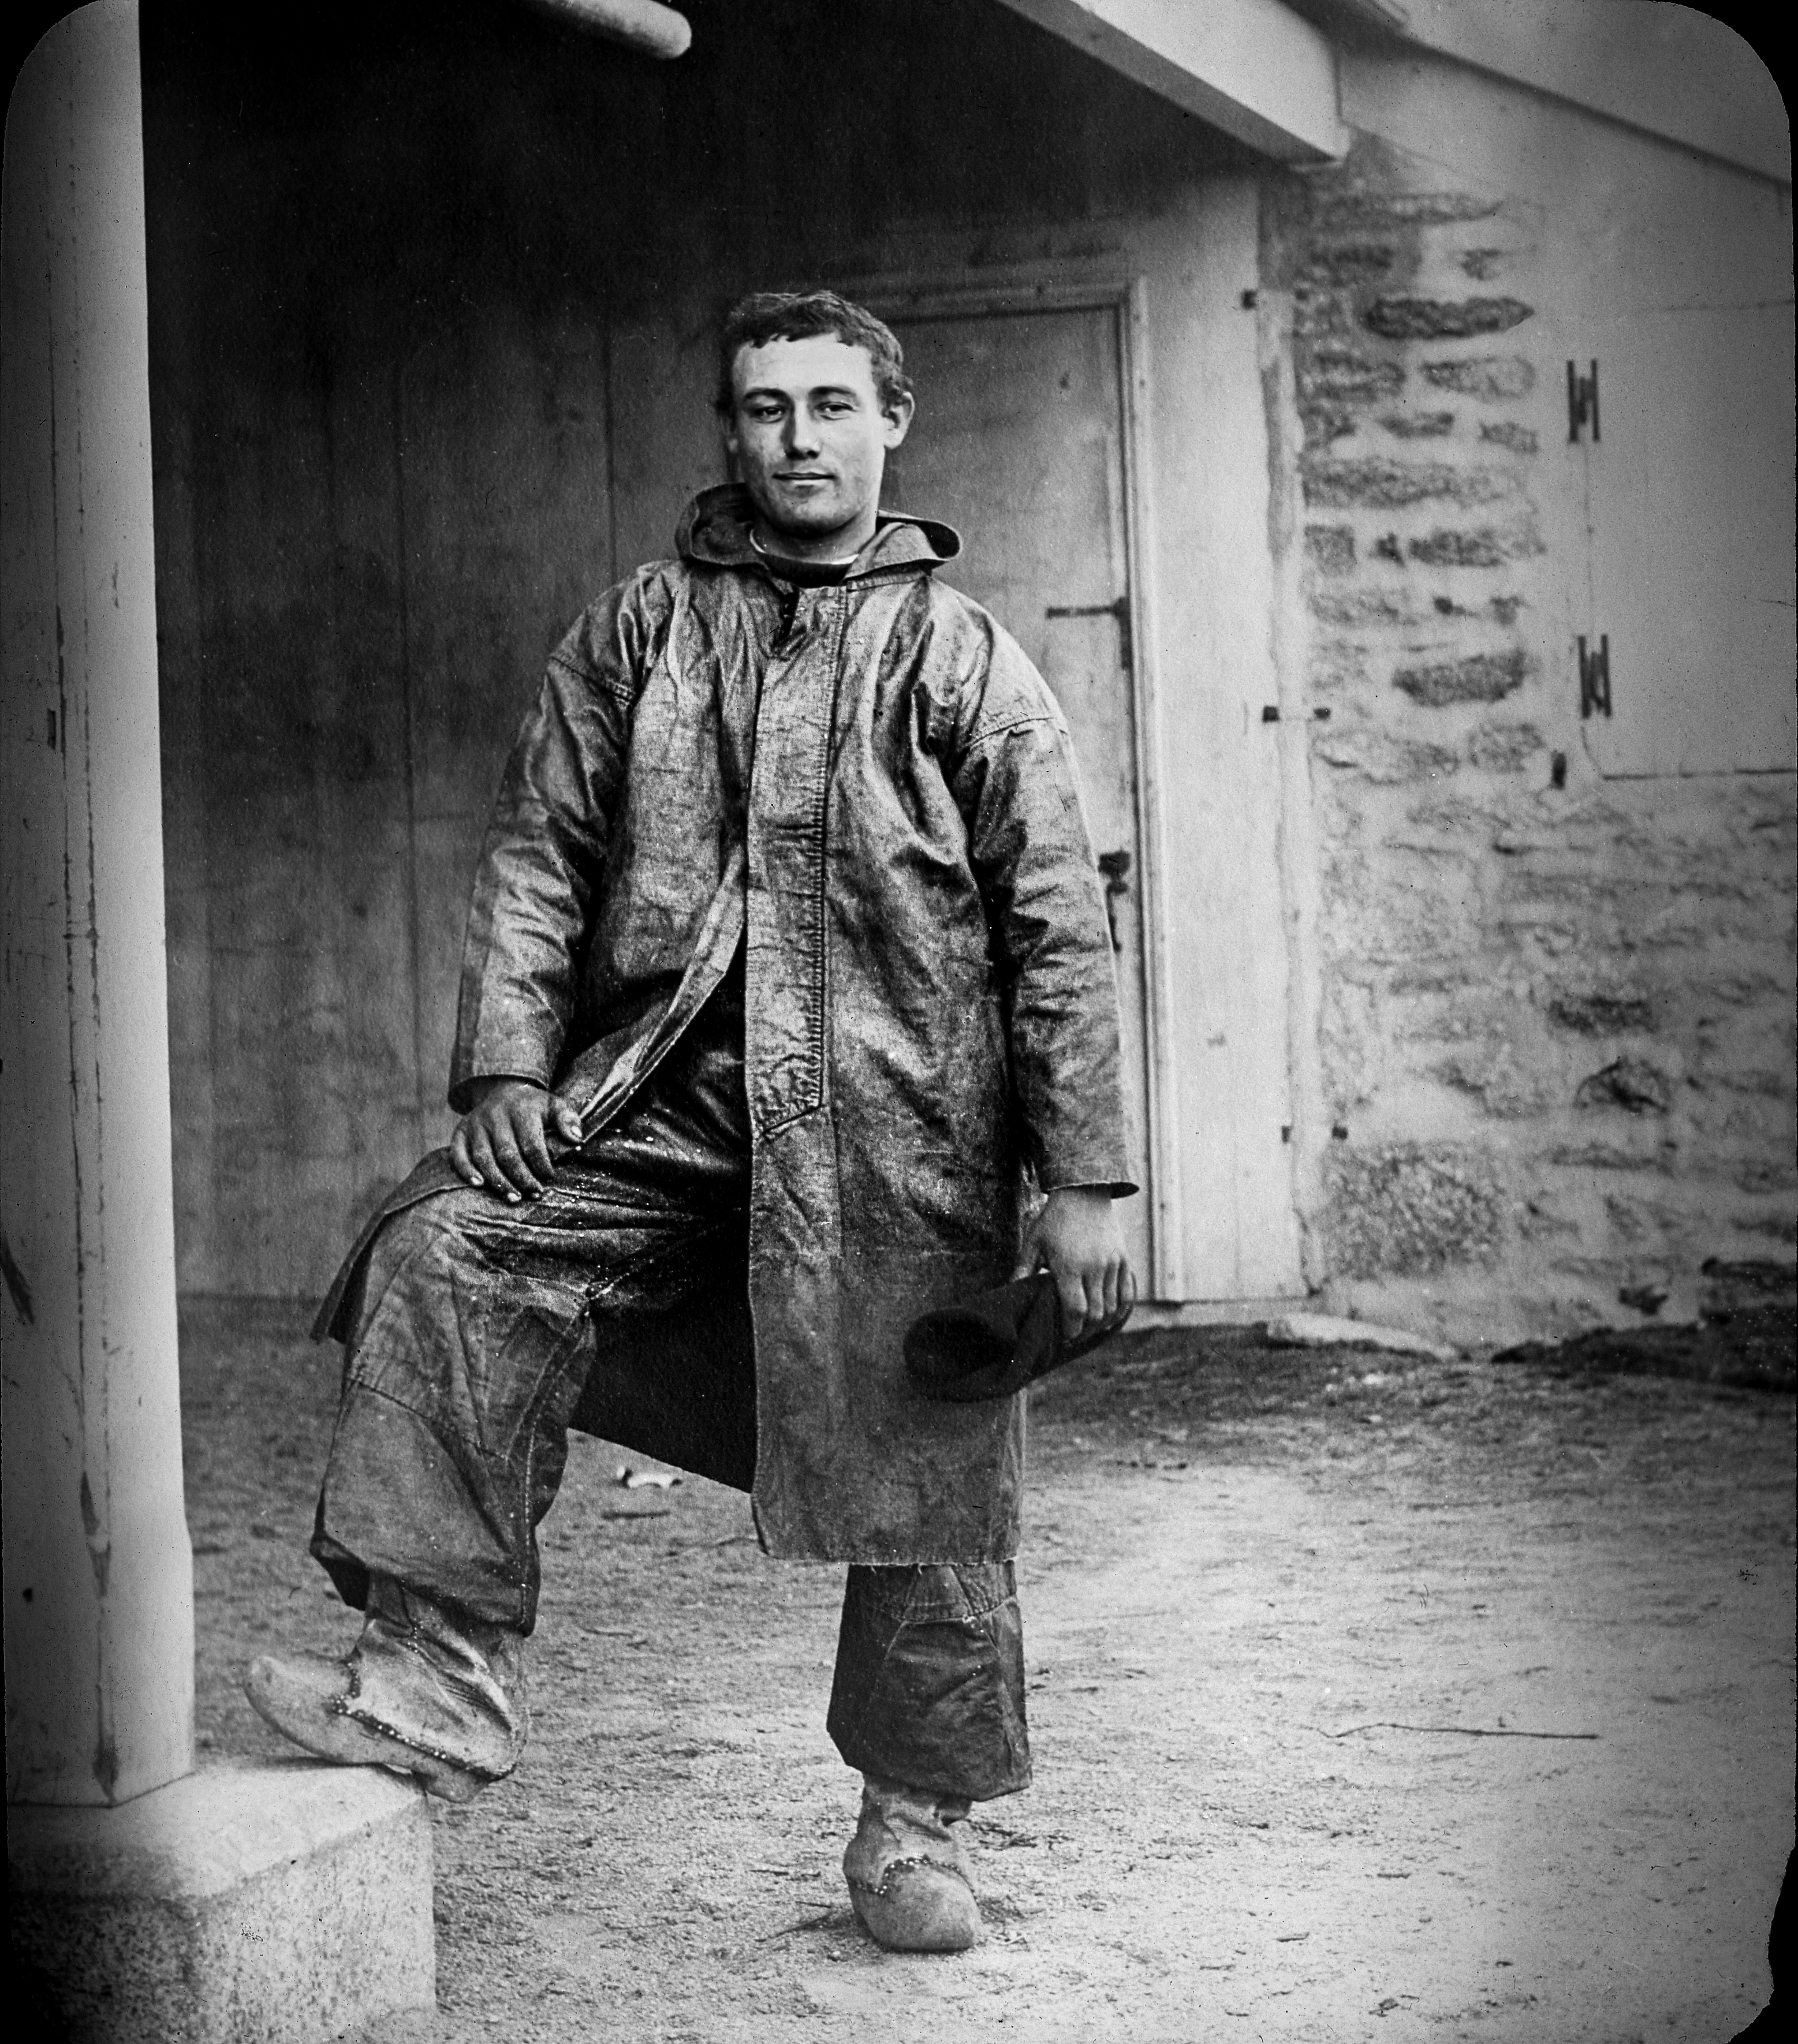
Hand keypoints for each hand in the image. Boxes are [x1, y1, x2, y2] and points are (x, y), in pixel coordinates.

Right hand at [450, 1078, 583, 1202]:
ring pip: (484, 1158)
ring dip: (499, 1181)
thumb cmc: (533, 1106)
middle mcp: (495, 1116)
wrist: (503, 1091)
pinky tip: (479, 1185)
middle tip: (535, 1194)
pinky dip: (466, 1171)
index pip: (532, 1144)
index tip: (550, 1178)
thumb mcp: (555, 1105)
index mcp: (522, 1109)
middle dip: (522, 1179)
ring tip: (514, 1198)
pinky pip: (458, 1154)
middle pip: (508, 1155)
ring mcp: (475, 1124)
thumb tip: (577, 1140)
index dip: (541, 1165)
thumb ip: (568, 1120)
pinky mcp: (460, 1132)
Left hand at [1013, 1186, 1135, 1342]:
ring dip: (1101, 1324)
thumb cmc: (1054, 1219)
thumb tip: (1009, 1293)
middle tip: (1074, 1337)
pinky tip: (1111, 1318)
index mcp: (1069, 1266)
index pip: (1075, 1311)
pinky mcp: (1124, 1260)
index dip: (1071, 1330)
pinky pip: (1127, 1294)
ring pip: (1112, 1308)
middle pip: (1095, 1314)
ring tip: (1089, 1329)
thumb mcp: (1033, 1243)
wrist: (1083, 1192)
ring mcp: (1112, 1264)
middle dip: (1084, 1332)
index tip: (1064, 1338)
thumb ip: (1022, 1270)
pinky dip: (1120, 1311)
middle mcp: (1094, 1268)